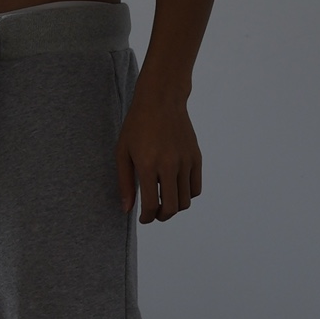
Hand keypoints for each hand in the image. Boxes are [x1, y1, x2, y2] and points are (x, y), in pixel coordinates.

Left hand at [115, 89, 201, 222]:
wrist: (161, 100)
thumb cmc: (137, 125)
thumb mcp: (122, 152)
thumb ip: (124, 183)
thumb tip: (127, 209)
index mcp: (147, 165)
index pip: (151, 205)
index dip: (146, 218)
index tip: (143, 218)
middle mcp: (169, 165)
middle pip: (171, 208)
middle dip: (161, 217)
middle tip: (154, 214)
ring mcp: (185, 161)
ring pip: (185, 201)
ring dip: (174, 207)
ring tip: (164, 200)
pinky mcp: (196, 157)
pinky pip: (196, 188)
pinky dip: (187, 195)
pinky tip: (176, 188)